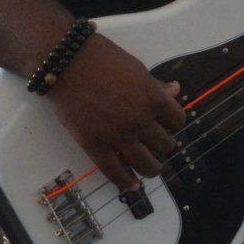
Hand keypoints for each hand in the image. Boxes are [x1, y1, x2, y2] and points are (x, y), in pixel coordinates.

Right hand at [46, 33, 184, 190]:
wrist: (66, 62)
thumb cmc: (101, 59)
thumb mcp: (136, 68)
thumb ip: (155, 85)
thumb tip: (174, 90)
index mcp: (153, 98)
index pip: (177, 121)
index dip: (173, 124)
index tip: (166, 126)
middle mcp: (140, 120)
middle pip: (165, 144)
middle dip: (162, 145)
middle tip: (155, 144)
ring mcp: (118, 136)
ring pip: (147, 165)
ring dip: (151, 168)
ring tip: (149, 167)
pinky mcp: (95, 146)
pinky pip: (116, 173)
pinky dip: (126, 182)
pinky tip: (131, 184)